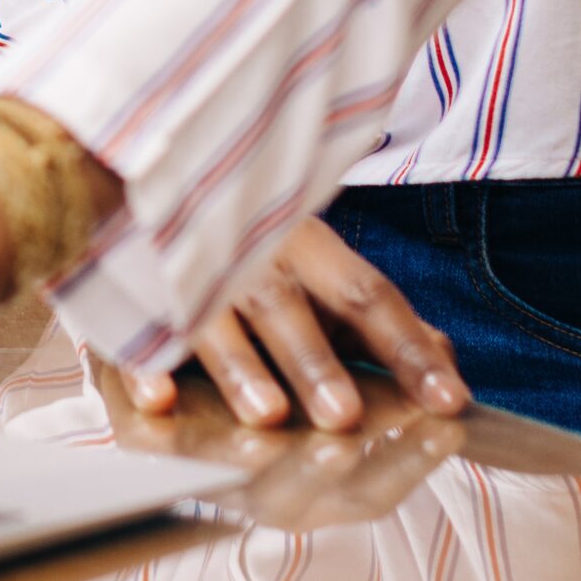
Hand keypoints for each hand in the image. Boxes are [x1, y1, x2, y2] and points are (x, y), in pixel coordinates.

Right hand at [123, 216, 467, 430]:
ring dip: (239, 367)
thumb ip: (375, 314)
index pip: (366, 295)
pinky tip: (158, 398)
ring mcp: (185, 270)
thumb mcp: (316, 262)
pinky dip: (143, 361)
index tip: (450, 401)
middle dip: (315, 361)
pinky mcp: (130, 288)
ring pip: (212, 316)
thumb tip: (446, 357)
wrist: (151, 163)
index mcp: (304, 244)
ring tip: (268, 414)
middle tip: (346, 417)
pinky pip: (134, 326)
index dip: (407, 348)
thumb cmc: (250, 240)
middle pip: (286, 306)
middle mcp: (247, 254)